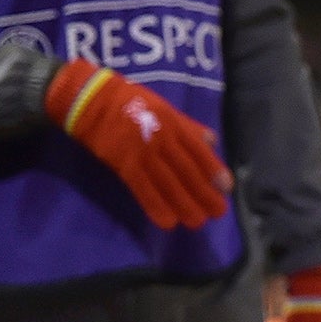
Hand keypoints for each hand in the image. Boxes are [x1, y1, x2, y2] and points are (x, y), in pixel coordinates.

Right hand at [44, 58, 230, 229]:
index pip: (198, 150)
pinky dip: (155, 205)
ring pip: (167, 182)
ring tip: (197, 221)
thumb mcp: (165, 108)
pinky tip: (167, 221)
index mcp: (174, 124)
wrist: (93, 100)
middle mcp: (162, 139)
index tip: (227, 188)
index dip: (214, 170)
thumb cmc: (132, 103)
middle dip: (204, 192)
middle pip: (186, 170)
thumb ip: (189, 126)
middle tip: (218, 212)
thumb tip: (212, 141)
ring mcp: (142, 152)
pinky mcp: (123, 164)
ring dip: (183, 203)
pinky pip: (142, 188)